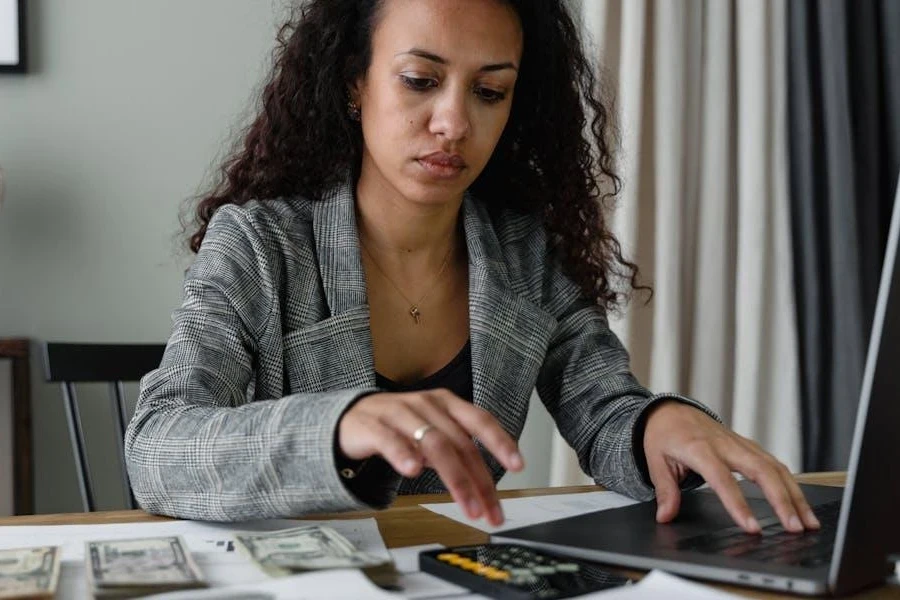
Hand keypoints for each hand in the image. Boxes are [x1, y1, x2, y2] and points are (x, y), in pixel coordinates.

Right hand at [337, 389, 524, 525]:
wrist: (350, 418)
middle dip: (479, 481)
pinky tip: (413, 471)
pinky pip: (390, 440)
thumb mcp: (433, 433)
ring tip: (466, 505)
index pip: (480, 420)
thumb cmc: (398, 427)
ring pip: (434, 444)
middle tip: (488, 510)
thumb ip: (457, 451)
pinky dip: (404, 455)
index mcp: (446, 404)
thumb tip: (486, 484)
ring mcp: (399, 413)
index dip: (500, 441)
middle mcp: (426, 405)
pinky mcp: (372, 425)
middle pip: (460, 442)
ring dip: (454, 478)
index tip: (519, 464)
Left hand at [643, 401, 820, 533]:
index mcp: (699, 449)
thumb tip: (665, 516)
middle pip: (761, 470)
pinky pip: (774, 464)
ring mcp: (740, 444)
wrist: (669, 411)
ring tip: (808, 522)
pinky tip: (800, 503)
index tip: (751, 527)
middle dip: (782, 500)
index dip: (738, 504)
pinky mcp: (748, 446)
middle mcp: (725, 445)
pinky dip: (790, 484)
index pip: (722, 480)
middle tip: (794, 528)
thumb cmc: (663, 435)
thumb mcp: (655, 460)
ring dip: (794, 495)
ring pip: (774, 467)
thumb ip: (665, 490)